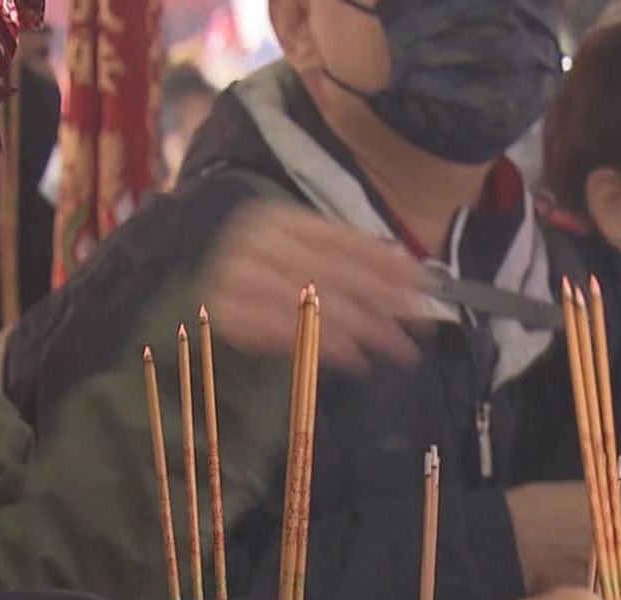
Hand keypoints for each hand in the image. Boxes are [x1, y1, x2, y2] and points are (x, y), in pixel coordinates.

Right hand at [203, 202, 427, 370]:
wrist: (201, 312)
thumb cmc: (270, 288)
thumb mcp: (310, 264)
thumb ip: (354, 263)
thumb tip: (411, 272)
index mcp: (278, 220)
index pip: (339, 239)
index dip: (382, 262)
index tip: (419, 285)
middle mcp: (254, 241)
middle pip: (329, 271)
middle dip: (378, 299)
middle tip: (416, 323)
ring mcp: (234, 277)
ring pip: (311, 301)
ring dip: (358, 326)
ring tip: (392, 346)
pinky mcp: (227, 315)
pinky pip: (285, 331)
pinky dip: (323, 344)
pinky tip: (354, 358)